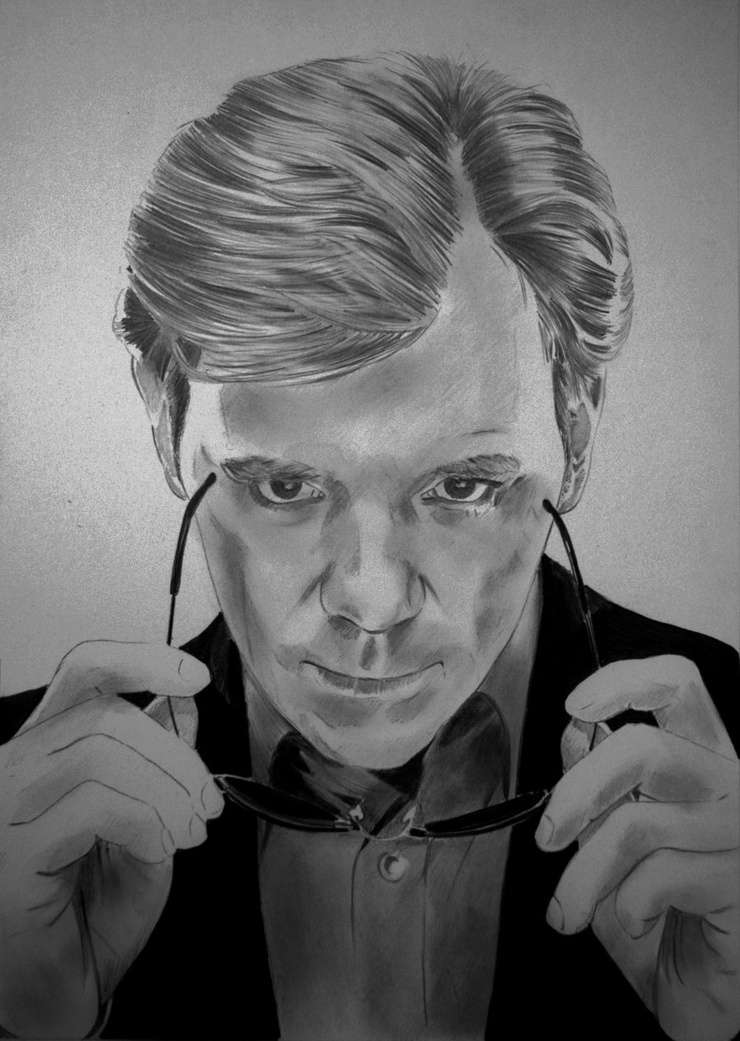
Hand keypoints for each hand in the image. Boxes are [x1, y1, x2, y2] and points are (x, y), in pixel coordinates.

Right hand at [0, 641, 224, 1038]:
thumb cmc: (94, 912)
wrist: (60, 991)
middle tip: (208, 802)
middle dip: (176, 754)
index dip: (142, 659)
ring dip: (168, 788)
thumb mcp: (149, 822)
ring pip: (101, 749)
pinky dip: (146, 818)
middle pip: (105, 712)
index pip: (84, 671)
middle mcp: (17, 764)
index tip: (195, 677)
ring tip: (192, 830)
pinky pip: (92, 801)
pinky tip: (164, 846)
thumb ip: (160, 763)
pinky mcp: (10, 842)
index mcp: (48, 748)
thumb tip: (183, 704)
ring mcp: (6, 802)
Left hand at [535, 655, 739, 1040]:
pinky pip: (661, 876)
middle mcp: (728, 780)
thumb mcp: (608, 843)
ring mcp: (739, 828)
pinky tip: (635, 922)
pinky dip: (626, 906)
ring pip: (640, 823)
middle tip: (546, 838)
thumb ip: (595, 782)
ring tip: (567, 910)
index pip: (679, 685)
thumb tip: (577, 730)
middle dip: (579, 792)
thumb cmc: (654, 916)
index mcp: (698, 757)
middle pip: (646, 747)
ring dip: (586, 874)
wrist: (698, 999)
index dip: (625, 680)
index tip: (575, 705)